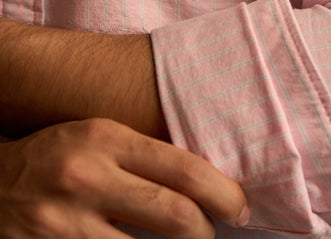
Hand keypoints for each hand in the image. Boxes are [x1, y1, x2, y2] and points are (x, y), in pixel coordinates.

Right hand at [0, 118, 249, 238]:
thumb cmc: (57, 156)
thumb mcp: (97, 137)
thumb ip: (142, 155)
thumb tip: (204, 183)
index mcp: (105, 138)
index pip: (184, 169)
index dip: (223, 193)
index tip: (239, 206)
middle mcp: (87, 178)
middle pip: (175, 216)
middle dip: (207, 231)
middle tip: (215, 231)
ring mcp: (65, 224)